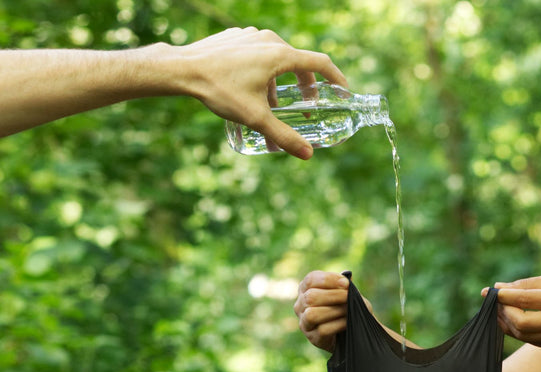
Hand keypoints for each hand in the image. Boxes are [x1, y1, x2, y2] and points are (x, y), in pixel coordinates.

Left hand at [177, 27, 347, 158]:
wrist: (183, 70)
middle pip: (299, 63)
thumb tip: (307, 154)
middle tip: (306, 107)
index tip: (344, 92)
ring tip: (272, 108)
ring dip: (280, 85)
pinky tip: (251, 92)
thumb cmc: (221, 90)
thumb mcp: (256, 118)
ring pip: (276, 61)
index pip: (320, 64)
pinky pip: (259, 56)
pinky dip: (263, 74)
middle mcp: (269, 39)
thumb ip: (284, 136)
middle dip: (305, 88)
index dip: (336, 79)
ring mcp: (251, 35)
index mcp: (280, 54)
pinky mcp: (236, 38)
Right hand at [294, 271, 351, 351]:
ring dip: (334, 310)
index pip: (310, 279)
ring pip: (311, 314)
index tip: (346, 284)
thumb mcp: (346, 293)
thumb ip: (345, 285)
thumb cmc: (346, 307)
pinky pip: (323, 329)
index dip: (329, 280)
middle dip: (333, 295)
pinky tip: (348, 322)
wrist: (351, 330)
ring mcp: (304, 323)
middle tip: (349, 297)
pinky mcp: (313, 338)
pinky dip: (338, 324)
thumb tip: (346, 277)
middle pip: (310, 297)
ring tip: (348, 310)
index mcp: (306, 289)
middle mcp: (300, 305)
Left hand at [482, 274, 540, 350]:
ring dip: (506, 322)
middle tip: (497, 303)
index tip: (491, 292)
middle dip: (504, 312)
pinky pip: (530, 340)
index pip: (526, 300)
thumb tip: (496, 288)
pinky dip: (517, 330)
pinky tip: (514, 319)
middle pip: (522, 323)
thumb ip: (523, 285)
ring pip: (522, 335)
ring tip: (502, 310)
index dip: (504, 297)